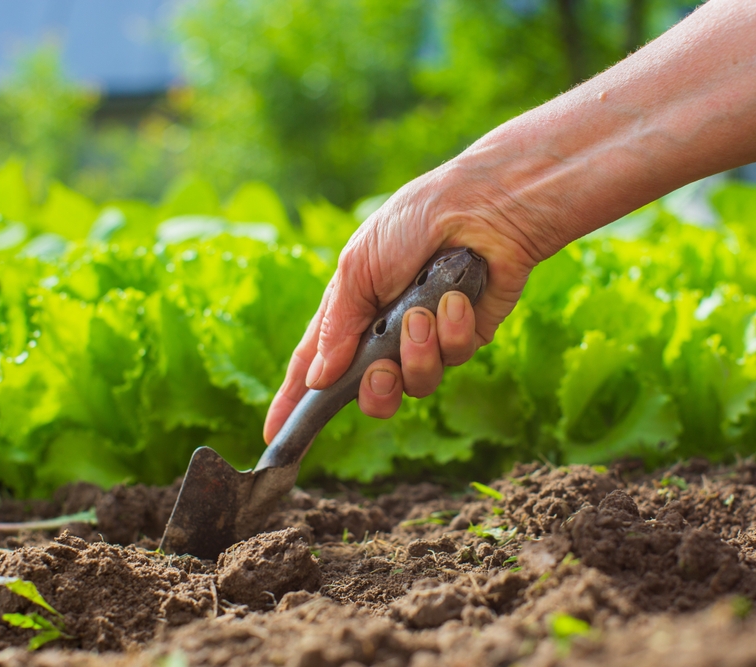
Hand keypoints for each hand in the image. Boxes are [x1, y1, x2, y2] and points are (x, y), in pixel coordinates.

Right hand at [262, 160, 543, 442]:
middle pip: (370, 394)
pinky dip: (453, 329)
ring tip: (424, 312)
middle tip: (380, 366)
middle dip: (374, 389)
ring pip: (416, 384)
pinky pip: (454, 359)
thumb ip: (337, 328)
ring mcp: (427, 337)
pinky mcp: (466, 337)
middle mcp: (386, 330)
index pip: (314, 366)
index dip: (294, 403)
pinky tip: (458, 297)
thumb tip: (318, 380)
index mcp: (351, 310)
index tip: (273, 437)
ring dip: (418, 351)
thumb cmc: (414, 222)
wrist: (483, 206)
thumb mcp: (358, 268)